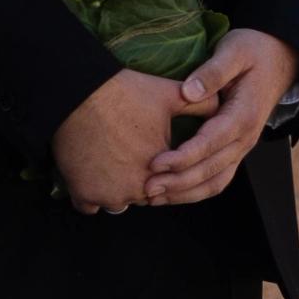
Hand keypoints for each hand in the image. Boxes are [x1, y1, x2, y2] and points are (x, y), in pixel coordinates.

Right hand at [53, 69, 208, 214]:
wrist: (77, 92)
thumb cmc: (124, 92)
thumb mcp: (169, 94)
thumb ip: (201, 104)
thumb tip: (222, 106)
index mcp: (164, 170)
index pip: (169, 182)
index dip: (160, 169)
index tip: (149, 152)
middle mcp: (139, 190)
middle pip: (144, 194)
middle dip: (139, 180)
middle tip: (127, 155)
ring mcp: (110, 195)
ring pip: (117, 202)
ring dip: (116, 189)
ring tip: (110, 161)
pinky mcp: (84, 194)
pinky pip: (89, 206)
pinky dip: (91, 193)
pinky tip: (91, 172)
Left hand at [143, 28, 298, 208]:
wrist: (278, 57)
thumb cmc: (252, 51)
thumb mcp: (233, 51)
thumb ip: (212, 72)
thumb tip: (187, 93)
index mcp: (243, 115)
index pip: (210, 144)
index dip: (182, 157)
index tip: (155, 163)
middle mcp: (246, 138)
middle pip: (211, 170)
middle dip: (178, 182)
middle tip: (146, 188)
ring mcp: (242, 147)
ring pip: (216, 181)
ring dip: (185, 193)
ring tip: (154, 197)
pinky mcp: (235, 150)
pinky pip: (218, 178)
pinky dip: (196, 190)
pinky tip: (172, 193)